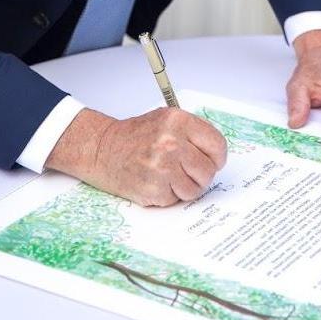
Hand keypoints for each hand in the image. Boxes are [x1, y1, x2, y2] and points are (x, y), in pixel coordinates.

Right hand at [44, 107, 227, 206]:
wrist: (103, 149)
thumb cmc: (135, 136)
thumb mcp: (166, 120)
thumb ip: (192, 133)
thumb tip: (217, 153)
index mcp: (178, 121)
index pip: (217, 145)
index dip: (217, 156)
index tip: (212, 160)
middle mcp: (172, 142)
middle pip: (209, 170)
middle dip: (201, 174)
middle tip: (186, 170)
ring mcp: (163, 167)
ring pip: (195, 189)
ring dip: (185, 187)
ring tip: (169, 175)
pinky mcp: (154, 189)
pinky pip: (177, 199)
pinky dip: (169, 195)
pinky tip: (156, 182)